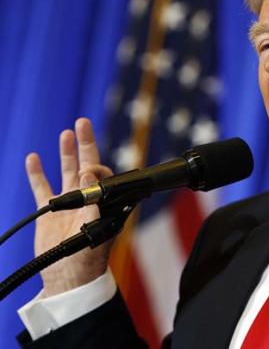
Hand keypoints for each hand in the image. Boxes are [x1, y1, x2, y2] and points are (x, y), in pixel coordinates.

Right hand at [26, 118, 113, 296]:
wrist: (69, 278)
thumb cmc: (89, 258)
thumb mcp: (97, 229)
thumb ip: (93, 201)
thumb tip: (86, 175)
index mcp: (103, 202)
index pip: (101, 175)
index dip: (94, 167)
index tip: (85, 170)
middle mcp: (87, 199)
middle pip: (86, 165)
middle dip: (85, 144)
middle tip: (83, 122)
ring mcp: (68, 204)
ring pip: (66, 172)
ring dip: (66, 153)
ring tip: (67, 133)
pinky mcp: (50, 213)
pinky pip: (42, 188)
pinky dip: (37, 173)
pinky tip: (34, 158)